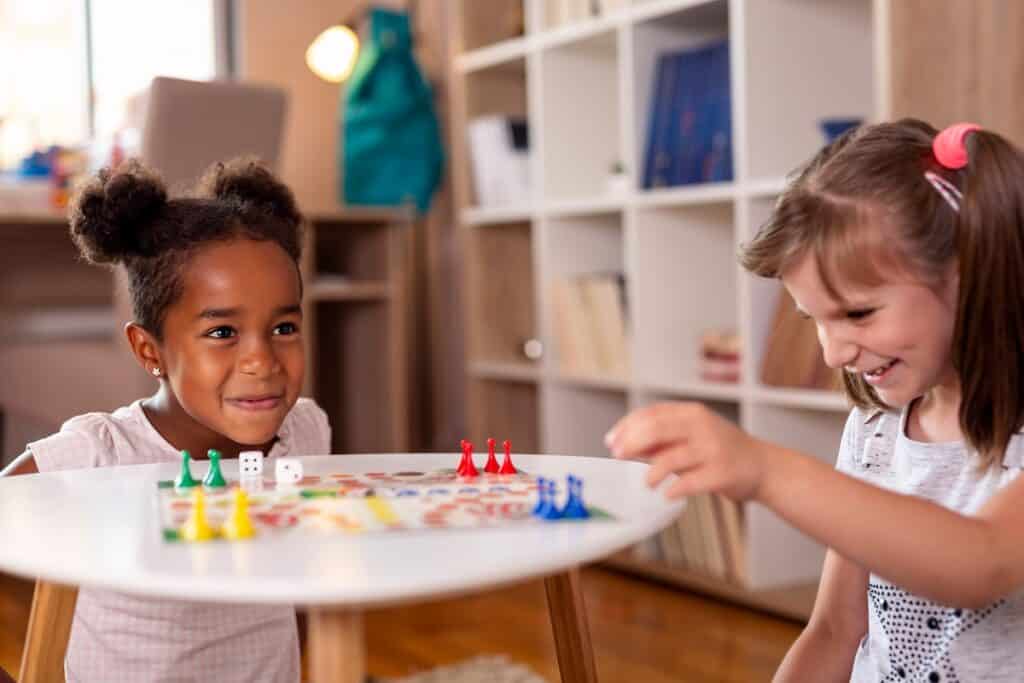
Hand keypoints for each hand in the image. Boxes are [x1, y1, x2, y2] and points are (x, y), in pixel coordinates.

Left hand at [604, 401, 769, 500]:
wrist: (763, 466)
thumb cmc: (721, 451)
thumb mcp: (692, 436)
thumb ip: (663, 438)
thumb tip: (625, 443)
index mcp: (692, 413)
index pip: (652, 414)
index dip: (627, 426)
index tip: (611, 441)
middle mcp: (702, 427)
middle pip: (657, 430)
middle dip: (632, 443)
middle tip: (619, 457)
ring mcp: (713, 449)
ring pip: (671, 458)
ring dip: (651, 473)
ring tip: (646, 483)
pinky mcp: (722, 473)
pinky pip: (690, 482)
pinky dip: (674, 490)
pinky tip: (667, 494)